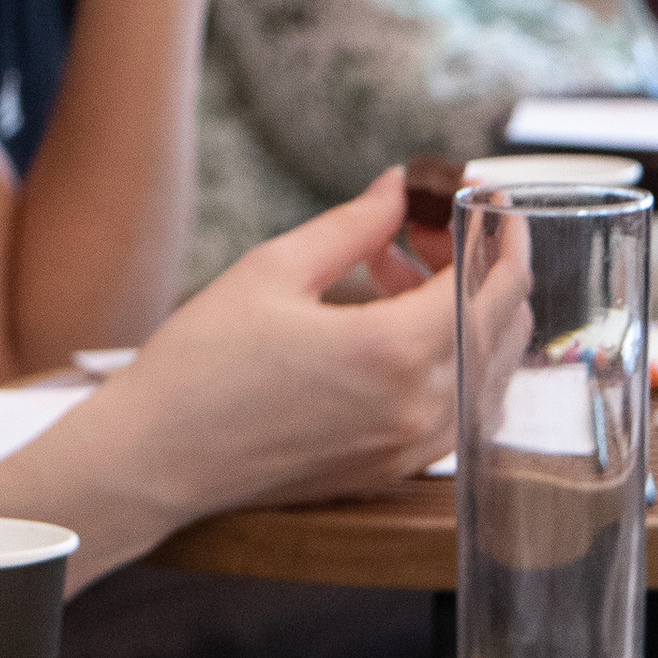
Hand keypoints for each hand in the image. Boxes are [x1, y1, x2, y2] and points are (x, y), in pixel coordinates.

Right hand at [118, 171, 463, 509]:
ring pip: (489, 368)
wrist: (155, 458)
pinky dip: (454, 360)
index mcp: (394, 350)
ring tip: (398, 274)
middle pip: (502, 323)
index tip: (484, 194)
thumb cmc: (201, 364)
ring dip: (466, 311)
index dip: (495, 228)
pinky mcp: (395, 469)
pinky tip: (401, 331)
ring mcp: (413, 447)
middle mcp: (420, 407)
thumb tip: (400, 187)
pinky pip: (462, 409)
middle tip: (427, 226)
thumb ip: (353, 225)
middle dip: (481, 262)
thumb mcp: (272, 270)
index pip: (488, 280)